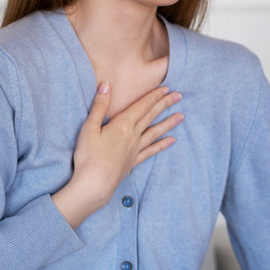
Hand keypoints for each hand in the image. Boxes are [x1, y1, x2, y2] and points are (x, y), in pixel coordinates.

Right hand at [52, 82, 182, 227]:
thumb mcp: (89, 127)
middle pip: (151, 116)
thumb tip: (106, 85)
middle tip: (179, 96)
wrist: (94, 184)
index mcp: (122, 125)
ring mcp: (135, 149)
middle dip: (165, 104)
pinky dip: (162, 145)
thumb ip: (99, 106)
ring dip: (168, 123)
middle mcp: (133, 135)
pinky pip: (151, 151)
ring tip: (181, 116)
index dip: (154, 96)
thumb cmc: (88, 156)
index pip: (141, 106)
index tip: (166, 88)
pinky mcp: (133, 162)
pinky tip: (172, 141)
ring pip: (155, 132)